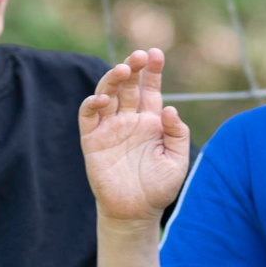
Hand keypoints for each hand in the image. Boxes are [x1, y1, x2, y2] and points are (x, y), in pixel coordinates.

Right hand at [78, 48, 190, 225]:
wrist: (136, 213)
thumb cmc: (159, 187)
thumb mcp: (177, 160)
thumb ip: (177, 134)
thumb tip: (171, 108)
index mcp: (151, 121)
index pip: (150, 89)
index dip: (152, 70)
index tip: (156, 54)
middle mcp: (129, 120)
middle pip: (128, 85)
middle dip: (133, 67)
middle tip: (139, 55)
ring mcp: (110, 129)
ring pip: (107, 94)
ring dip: (112, 78)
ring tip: (123, 68)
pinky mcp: (92, 140)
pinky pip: (88, 116)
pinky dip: (92, 103)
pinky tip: (103, 98)